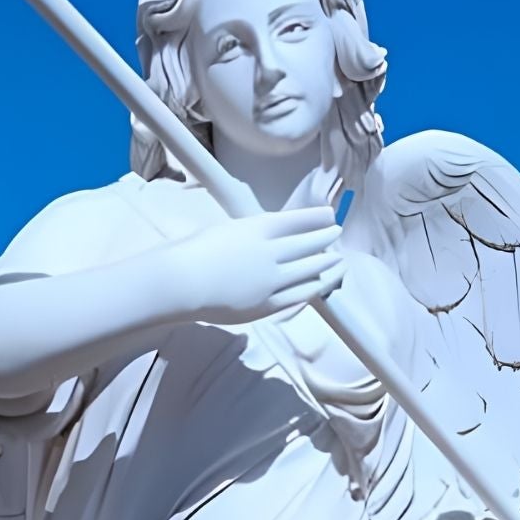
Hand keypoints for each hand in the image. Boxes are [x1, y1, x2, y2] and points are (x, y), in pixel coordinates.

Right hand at [169, 197, 342, 327]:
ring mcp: (271, 280)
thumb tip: (274, 237)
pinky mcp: (268, 304)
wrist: (182, 282)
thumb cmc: (195, 251)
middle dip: (326, 237)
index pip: (298, 220)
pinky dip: (312, 287)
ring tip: (336, 260)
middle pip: (309, 244)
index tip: (329, 215)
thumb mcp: (227, 230)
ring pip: (310, 270)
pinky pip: (299, 295)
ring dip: (326, 263)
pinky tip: (319, 284)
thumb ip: (253, 234)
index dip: (317, 218)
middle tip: (336, 233)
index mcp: (258, 228)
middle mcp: (271, 252)